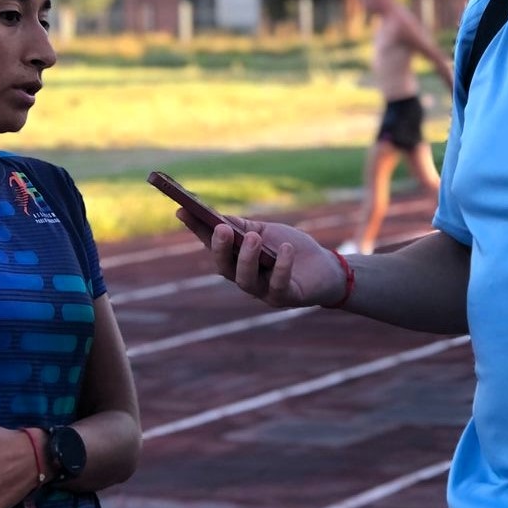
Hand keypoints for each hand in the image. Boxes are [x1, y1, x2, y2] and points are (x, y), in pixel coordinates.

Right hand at [176, 208, 347, 308]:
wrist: (325, 268)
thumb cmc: (290, 247)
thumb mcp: (265, 232)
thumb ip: (242, 227)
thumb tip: (216, 217)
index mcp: (236, 261)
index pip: (211, 245)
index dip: (196, 229)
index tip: (182, 209)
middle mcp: (245, 279)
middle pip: (225, 268)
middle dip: (220, 249)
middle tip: (221, 229)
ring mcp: (264, 291)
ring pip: (246, 280)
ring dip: (248, 258)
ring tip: (254, 238)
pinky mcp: (287, 297)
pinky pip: (279, 285)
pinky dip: (282, 266)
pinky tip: (285, 249)